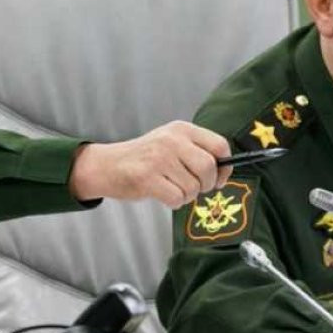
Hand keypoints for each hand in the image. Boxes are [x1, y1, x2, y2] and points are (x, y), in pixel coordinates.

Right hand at [69, 121, 231, 208]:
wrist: (108, 165)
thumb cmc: (144, 158)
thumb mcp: (171, 143)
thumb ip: (196, 151)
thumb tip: (223, 171)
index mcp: (182, 129)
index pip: (219, 145)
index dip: (224, 167)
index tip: (218, 178)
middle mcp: (172, 140)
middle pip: (209, 168)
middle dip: (206, 185)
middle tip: (196, 188)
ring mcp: (159, 158)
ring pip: (193, 187)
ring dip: (187, 196)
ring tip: (172, 189)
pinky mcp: (147, 177)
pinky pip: (177, 198)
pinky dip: (174, 203)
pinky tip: (163, 195)